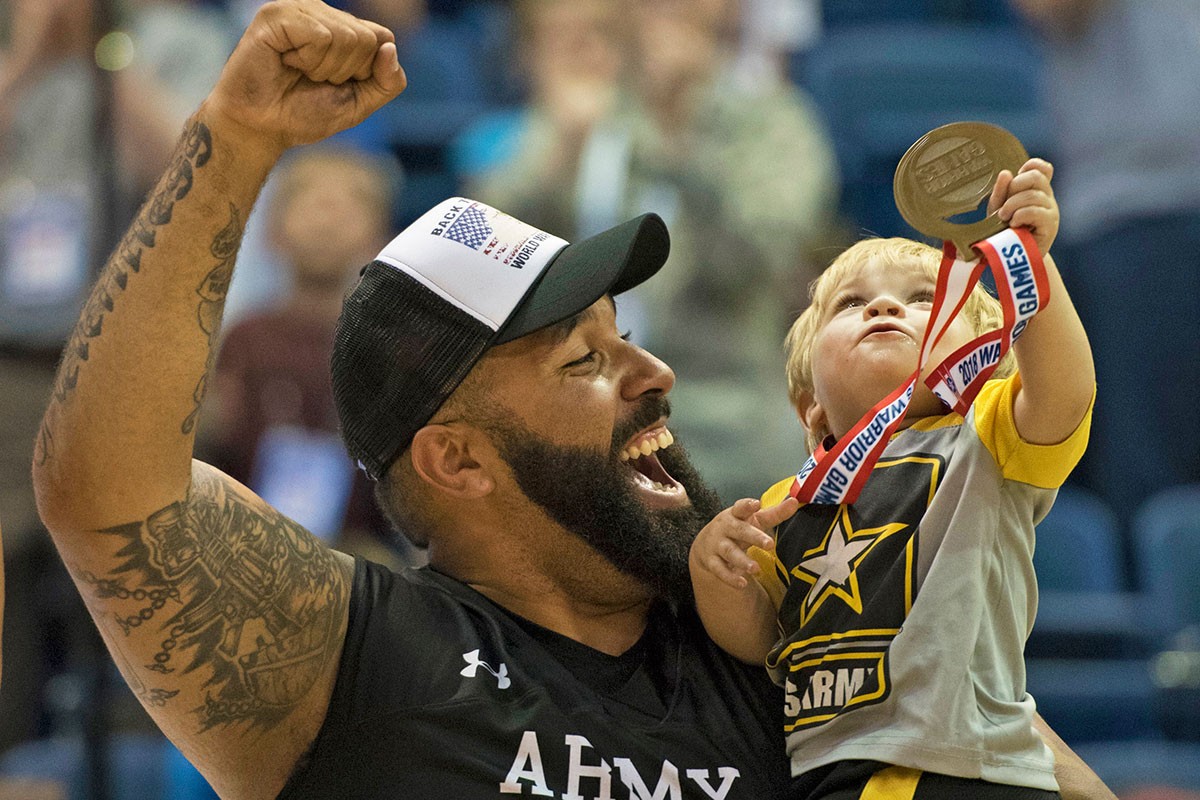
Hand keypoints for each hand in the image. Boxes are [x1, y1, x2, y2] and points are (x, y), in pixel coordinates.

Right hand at [202, 0, 405, 153]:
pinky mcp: (277, 14)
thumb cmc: (304, 113)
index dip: (367, 71)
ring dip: (324, 68)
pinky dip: (308, 60)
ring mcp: (299, 9)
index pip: (383, 38)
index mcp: (343, 27)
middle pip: (366, 38)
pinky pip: (320, 36)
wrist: (261, 127)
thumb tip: (390, 47)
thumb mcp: (359, 103)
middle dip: (345, 71)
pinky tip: (286, 62)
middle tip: (312, 79)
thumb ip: (387, 82)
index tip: (338, 83)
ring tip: (298, 71)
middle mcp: (322, 13)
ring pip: (345, 36)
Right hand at [690, 497, 799, 588]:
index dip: (747, 505)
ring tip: (755, 569)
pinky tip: (742, 584)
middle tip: (770, 544)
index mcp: (735, 514)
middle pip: (739, 530)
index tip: (756, 504)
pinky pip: (720, 570)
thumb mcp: (754, 519)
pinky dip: (730, 578)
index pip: (741, 507)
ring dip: (742, 560)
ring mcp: (717, 545)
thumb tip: (795, 501)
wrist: (706, 543)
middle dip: (754, 537)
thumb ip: (775, 513)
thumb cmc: (737, 528)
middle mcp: (725, 528)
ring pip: (729, 552)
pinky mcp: (712, 561)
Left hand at [987, 158, 1058, 254]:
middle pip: (1036, 176)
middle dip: (1015, 186)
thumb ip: (1001, 192)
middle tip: (1004, 205)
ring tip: (1004, 218)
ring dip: (1012, 205)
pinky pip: (1036, 211)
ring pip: (1033, 195)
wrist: (1012, 258)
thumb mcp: (998, 208)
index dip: (1030, 167)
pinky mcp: (1050, 225)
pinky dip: (1020, 215)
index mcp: (1036, 190)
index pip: (1042, 168)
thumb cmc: (1004, 231)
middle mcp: (1046, 197)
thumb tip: (1006, 173)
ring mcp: (1050, 210)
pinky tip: (1014, 224)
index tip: (1014, 180)